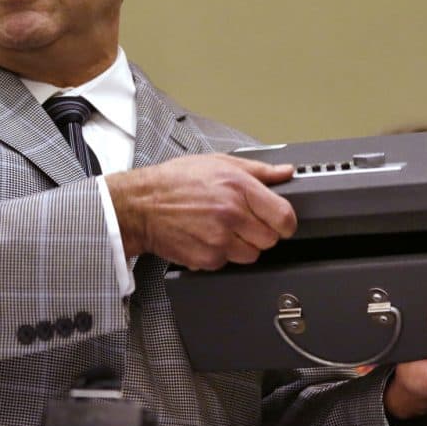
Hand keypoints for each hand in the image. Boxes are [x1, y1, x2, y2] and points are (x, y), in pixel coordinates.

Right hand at [105, 153, 296, 268]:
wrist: (140, 205)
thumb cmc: (174, 182)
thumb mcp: (218, 162)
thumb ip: (258, 170)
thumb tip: (285, 172)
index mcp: (238, 187)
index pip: (284, 216)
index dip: (286, 222)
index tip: (281, 222)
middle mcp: (231, 214)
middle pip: (271, 239)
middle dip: (261, 231)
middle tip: (244, 221)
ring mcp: (219, 239)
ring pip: (253, 255)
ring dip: (243, 245)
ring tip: (224, 229)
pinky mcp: (207, 259)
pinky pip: (230, 263)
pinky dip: (223, 254)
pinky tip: (209, 237)